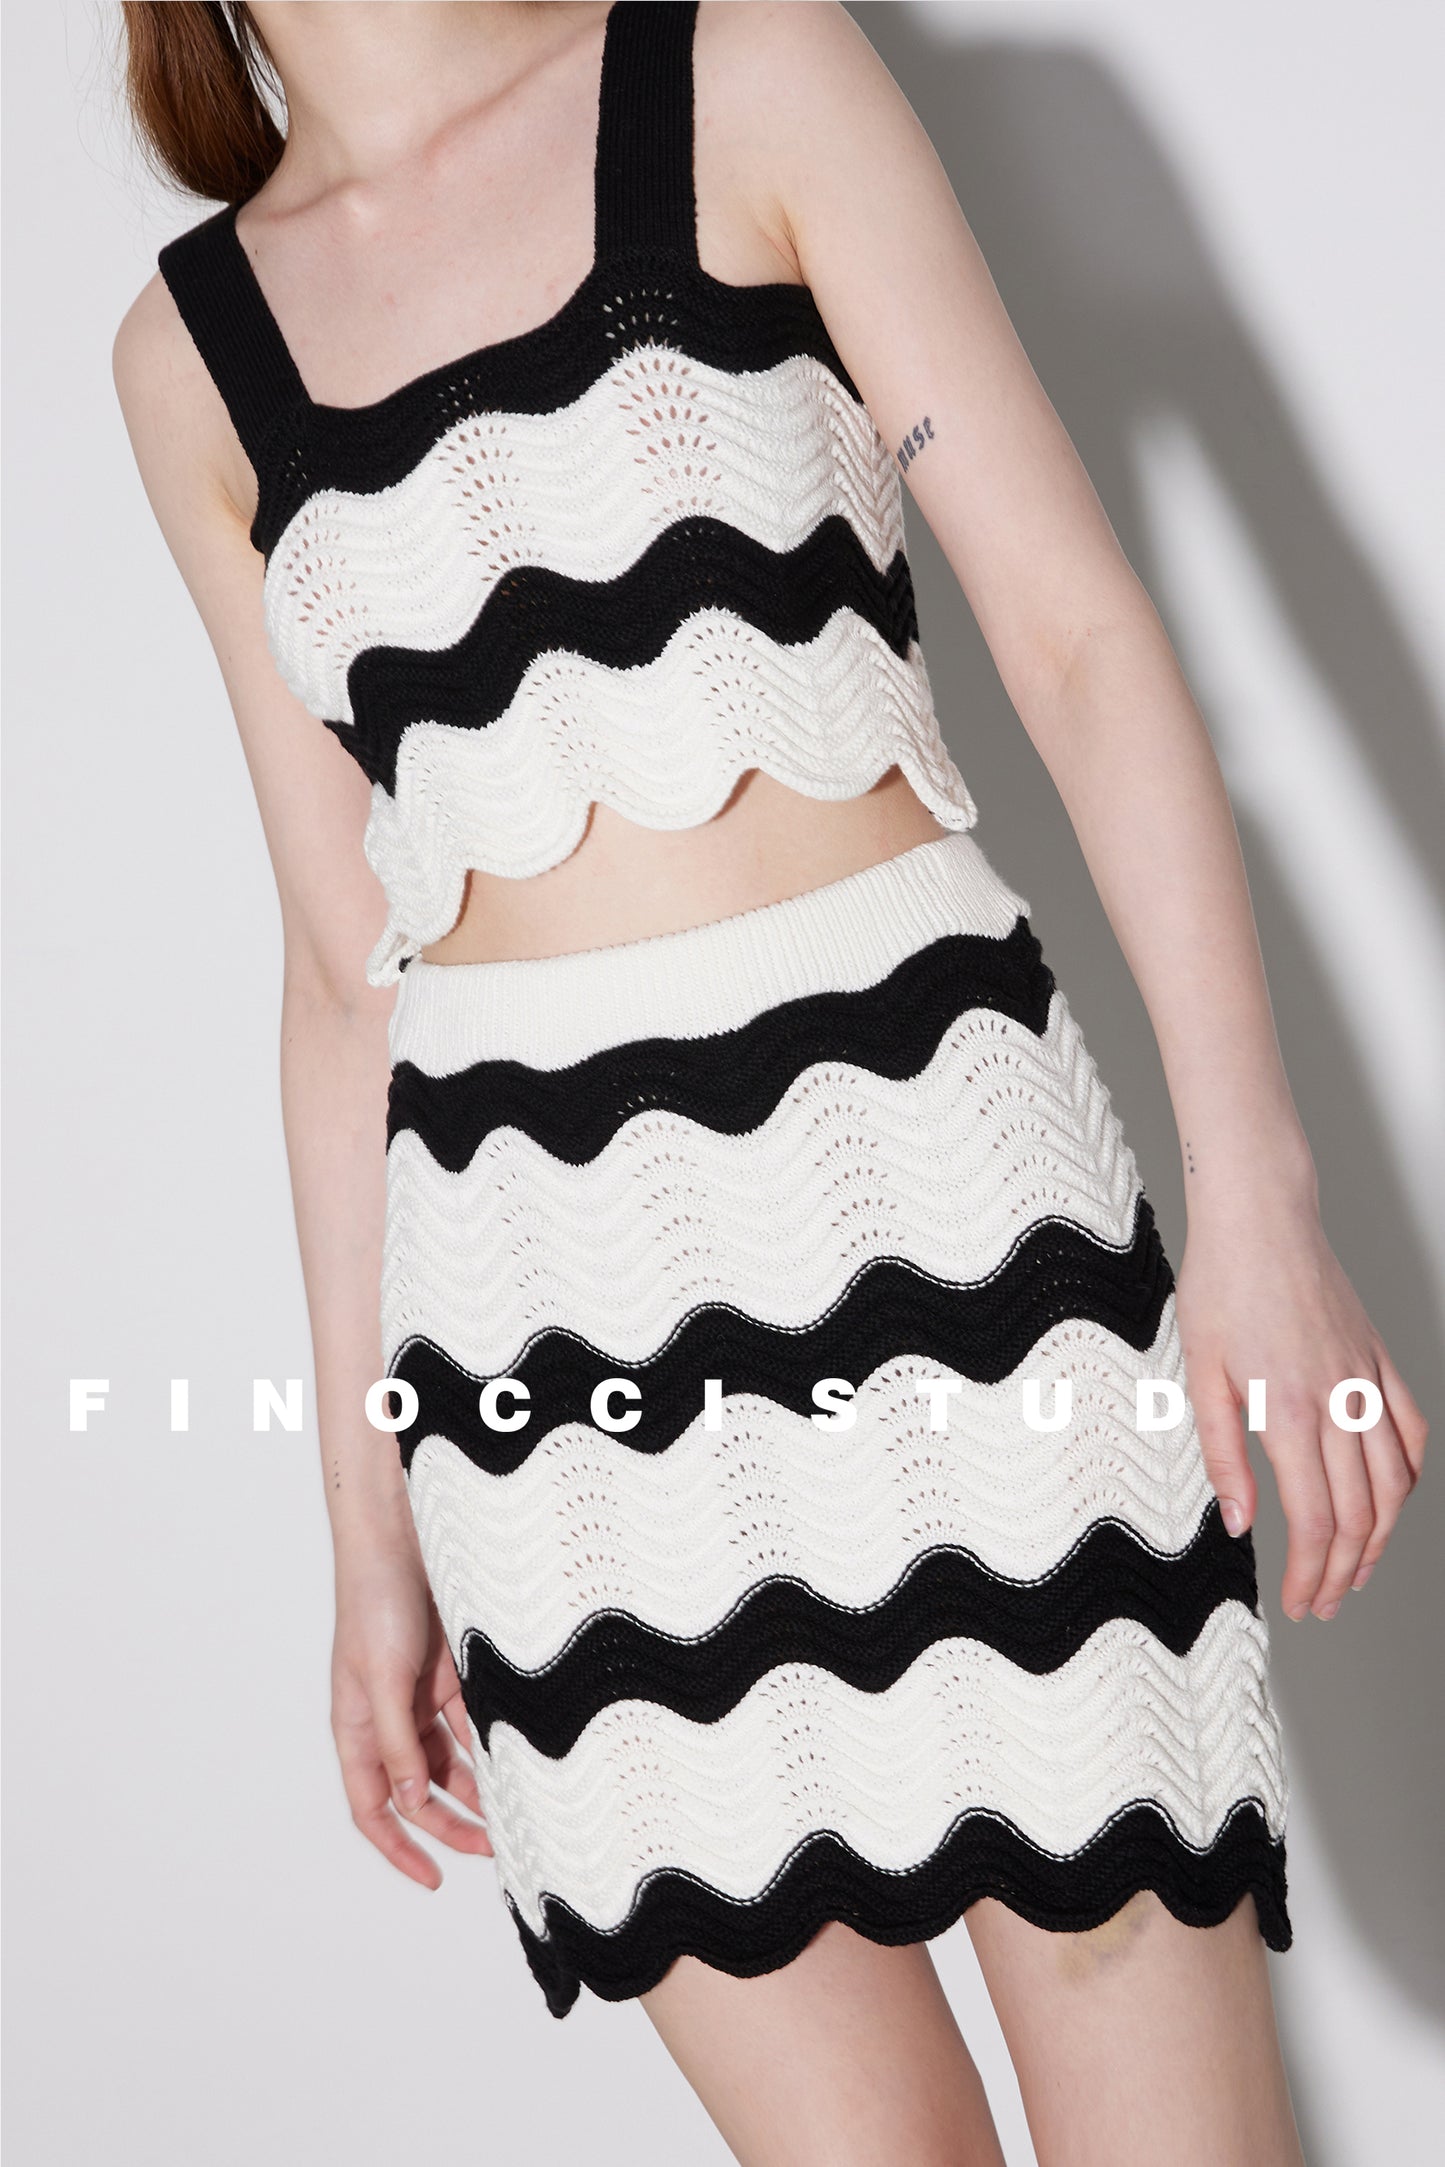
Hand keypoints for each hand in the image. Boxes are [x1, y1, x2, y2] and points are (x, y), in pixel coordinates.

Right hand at [331, 1536, 491, 1885]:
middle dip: (452, 1825)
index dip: (399, 1848)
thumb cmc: (376, 1602)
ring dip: (478, 1788)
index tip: (433, 1879)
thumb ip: (396, 1741)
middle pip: (419, 1792)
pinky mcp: (450, 1672)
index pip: (373, 1807)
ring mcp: (419, 1697)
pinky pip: (473, 1722)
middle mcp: (387, 1720)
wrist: (402, 1537)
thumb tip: (413, 1801)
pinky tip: (519, 1760)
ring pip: (451, 1760)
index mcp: (356, 1728)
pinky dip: (492, 1744)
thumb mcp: (383, 1678)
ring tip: (516, 1814)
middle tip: (494, 1851)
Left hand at [1175, 1191, 1427, 1620]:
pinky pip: (1411, 1430)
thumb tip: (1241, 1522)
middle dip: (1343, 1572)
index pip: (1315, 1521)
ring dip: (1381, 1538)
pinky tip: (1393, 1499)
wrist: (1260, 1218)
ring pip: (1395, 1482)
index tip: (1298, 1601)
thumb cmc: (1222, 1286)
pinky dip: (1408, 1475)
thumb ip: (1222, 1454)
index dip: (1311, 1574)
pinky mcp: (1378, 1360)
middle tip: (1323, 1602)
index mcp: (1290, 1411)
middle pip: (1359, 1515)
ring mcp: (1366, 1380)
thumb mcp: (1200, 1373)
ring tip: (1357, 1570)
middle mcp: (1339, 1402)